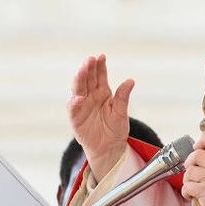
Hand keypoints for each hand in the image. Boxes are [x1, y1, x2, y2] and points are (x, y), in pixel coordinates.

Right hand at [68, 54, 134, 180]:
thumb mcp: (122, 113)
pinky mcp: (76, 118)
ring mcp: (82, 106)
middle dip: (87, 69)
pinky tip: (78, 97)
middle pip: (87, 79)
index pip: (99, 76)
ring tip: (82, 71)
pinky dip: (74, 103)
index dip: (100, 66)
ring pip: (78, 90)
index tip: (101, 56)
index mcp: (102, 93)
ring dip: (79, 80)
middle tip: (89, 60)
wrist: (109, 149)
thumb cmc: (115, 130)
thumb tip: (131, 80)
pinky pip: (73, 109)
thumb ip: (123, 97)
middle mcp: (90, 97)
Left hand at [181, 133, 204, 205]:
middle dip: (190, 164)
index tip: (196, 146)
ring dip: (189, 181)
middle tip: (193, 174)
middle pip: (197, 155)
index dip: (203, 140)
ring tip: (197, 189)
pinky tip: (194, 197)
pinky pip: (187, 185)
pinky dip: (187, 192)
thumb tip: (198, 150)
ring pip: (190, 171)